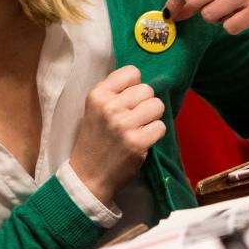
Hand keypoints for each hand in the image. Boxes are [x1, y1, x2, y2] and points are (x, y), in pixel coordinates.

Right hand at [70, 66, 166, 203]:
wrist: (88, 176)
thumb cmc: (94, 140)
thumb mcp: (94, 109)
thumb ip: (114, 93)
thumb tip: (141, 82)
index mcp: (97, 95)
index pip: (131, 73)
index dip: (134, 87)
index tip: (128, 100)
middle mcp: (110, 107)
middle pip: (147, 89)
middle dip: (144, 103)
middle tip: (135, 118)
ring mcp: (124, 125)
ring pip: (157, 105)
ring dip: (152, 117)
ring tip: (140, 127)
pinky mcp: (137, 142)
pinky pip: (161, 126)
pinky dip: (155, 134)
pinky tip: (143, 140)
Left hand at [164, 0, 248, 43]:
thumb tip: (172, 10)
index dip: (175, 2)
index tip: (171, 14)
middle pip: (193, 0)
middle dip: (196, 10)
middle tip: (211, 10)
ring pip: (209, 16)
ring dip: (217, 19)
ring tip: (234, 10)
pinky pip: (228, 27)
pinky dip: (233, 26)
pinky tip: (246, 17)